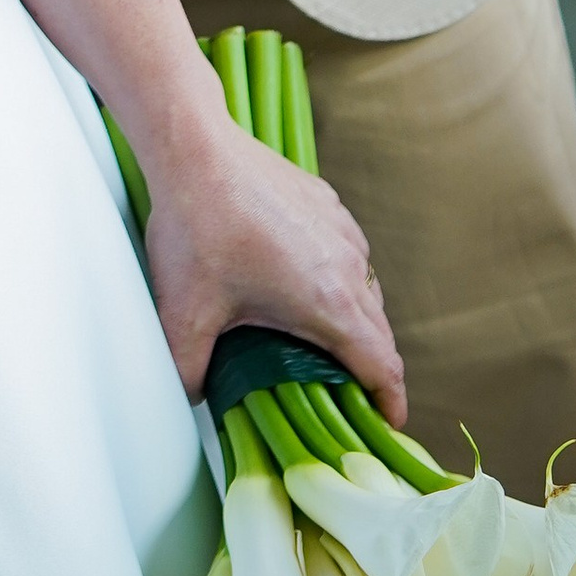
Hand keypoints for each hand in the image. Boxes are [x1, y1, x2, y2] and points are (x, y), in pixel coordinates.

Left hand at [137, 109, 405, 426]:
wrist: (195, 149)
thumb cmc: (196, 229)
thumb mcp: (184, 314)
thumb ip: (189, 372)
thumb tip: (194, 401)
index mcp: (329, 301)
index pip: (383, 366)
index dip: (391, 403)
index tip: (389, 426)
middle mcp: (350, 266)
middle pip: (378, 333)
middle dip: (370, 370)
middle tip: (348, 398)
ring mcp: (343, 230)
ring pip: (365, 291)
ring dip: (352, 321)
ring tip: (319, 344)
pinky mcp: (328, 204)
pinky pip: (348, 255)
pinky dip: (337, 280)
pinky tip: (299, 284)